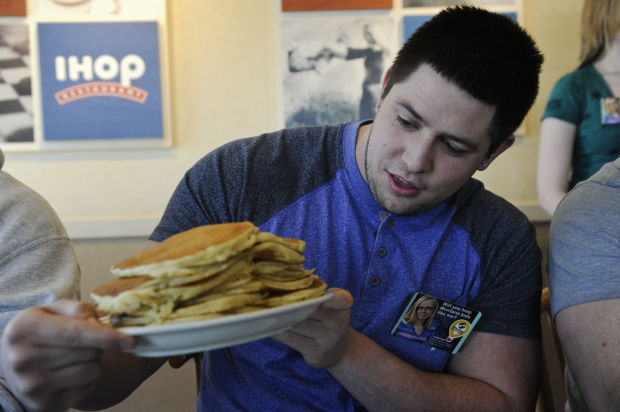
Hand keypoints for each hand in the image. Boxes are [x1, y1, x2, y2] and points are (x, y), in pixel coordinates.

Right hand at [0, 300, 133, 410]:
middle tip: (84, 342)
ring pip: (91, 371)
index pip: (76, 333)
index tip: (130, 341)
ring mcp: (31, 385)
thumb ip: (81, 310)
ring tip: (75, 356)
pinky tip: (70, 372)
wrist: (14, 361)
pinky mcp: (42, 404)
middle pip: (88, 352)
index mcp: (24, 328)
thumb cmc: (42, 329)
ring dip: (94, 362)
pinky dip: (88, 378)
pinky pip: (87, 388)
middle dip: (97, 345)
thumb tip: (103, 327)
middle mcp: (22, 359)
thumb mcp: (55, 310)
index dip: (106, 337)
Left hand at [272, 288, 352, 367]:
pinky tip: (267, 327)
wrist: (341, 352)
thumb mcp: (332, 307)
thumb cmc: (329, 321)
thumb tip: (287, 284)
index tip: (303, 290)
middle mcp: (338, 322)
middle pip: (308, 308)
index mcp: (343, 306)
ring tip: (263, 310)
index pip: (336, 297)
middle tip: (267, 294)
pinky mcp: (316, 352)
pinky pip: (291, 339)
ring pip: (297, 323)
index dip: (321, 294)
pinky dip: (277, 332)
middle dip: (289, 303)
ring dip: (279, 317)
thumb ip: (317, 295)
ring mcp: (328, 339)